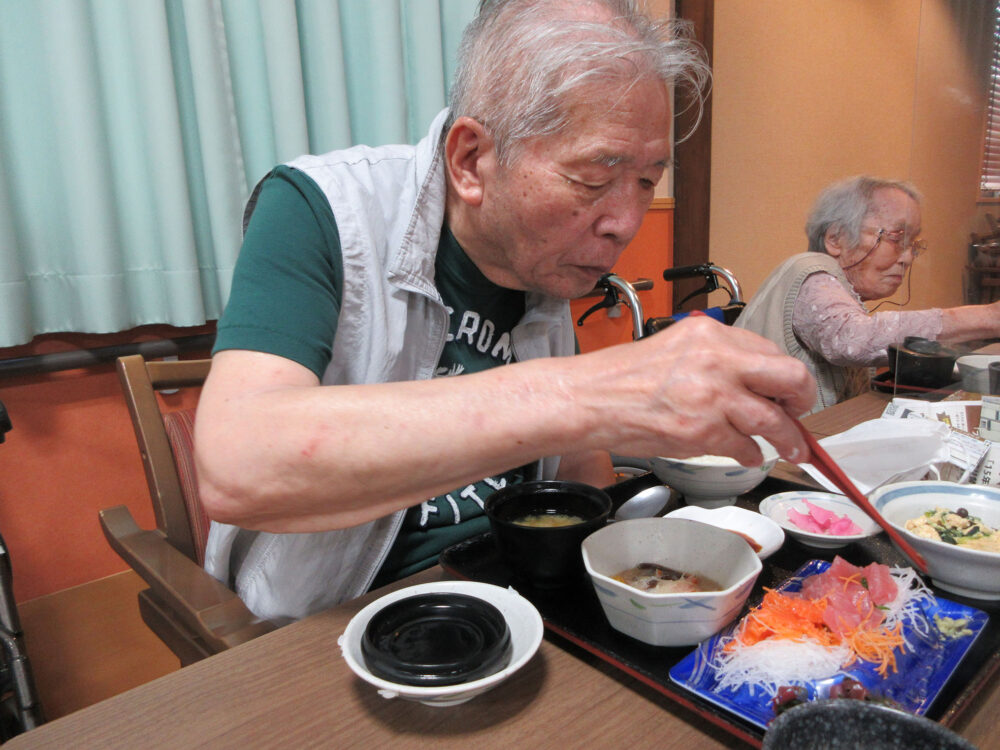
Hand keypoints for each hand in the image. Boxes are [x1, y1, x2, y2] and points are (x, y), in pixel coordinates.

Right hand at [574, 316, 815, 464]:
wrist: (592, 398)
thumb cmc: (625, 377)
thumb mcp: (677, 348)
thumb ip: (717, 359)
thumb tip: (756, 383)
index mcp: (711, 334)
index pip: (770, 351)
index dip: (783, 377)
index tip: (787, 392)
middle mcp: (717, 360)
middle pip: (789, 377)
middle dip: (802, 401)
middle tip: (800, 415)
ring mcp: (712, 397)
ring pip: (774, 421)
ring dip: (788, 439)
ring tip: (791, 449)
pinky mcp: (703, 431)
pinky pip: (745, 447)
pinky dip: (750, 454)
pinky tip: (745, 454)